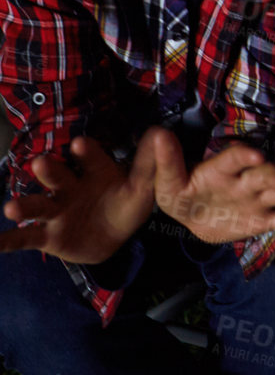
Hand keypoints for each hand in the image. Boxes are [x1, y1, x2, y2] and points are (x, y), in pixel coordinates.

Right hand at [1, 131, 163, 263]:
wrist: (112, 236)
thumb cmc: (124, 205)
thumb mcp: (140, 189)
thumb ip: (147, 165)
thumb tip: (160, 132)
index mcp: (94, 172)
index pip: (90, 158)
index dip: (85, 152)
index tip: (79, 145)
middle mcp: (70, 187)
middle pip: (58, 176)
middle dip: (49, 171)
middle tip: (41, 163)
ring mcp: (56, 211)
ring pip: (38, 205)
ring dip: (24, 206)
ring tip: (10, 208)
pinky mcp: (47, 235)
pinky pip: (25, 238)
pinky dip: (7, 242)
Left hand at [153, 138, 274, 242]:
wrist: (191, 215)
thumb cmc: (179, 193)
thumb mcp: (165, 181)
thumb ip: (165, 161)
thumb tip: (158, 134)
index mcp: (220, 169)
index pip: (233, 158)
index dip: (243, 155)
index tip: (255, 155)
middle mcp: (245, 180)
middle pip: (264, 176)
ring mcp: (257, 199)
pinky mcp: (264, 218)